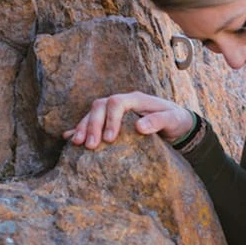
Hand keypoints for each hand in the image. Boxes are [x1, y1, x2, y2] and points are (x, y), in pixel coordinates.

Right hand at [62, 92, 193, 148]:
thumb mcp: (173, 119)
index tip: (110, 139)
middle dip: (92, 125)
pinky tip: (69, 139)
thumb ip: (158, 121)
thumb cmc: (175, 120)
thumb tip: (140, 127)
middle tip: (90, 145)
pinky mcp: (110, 121)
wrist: (176, 123)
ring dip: (83, 127)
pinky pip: (91, 122)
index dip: (110, 119)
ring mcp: (114, 111)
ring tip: (77, 144)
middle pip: (99, 106)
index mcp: (136, 99)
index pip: (117, 103)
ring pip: (92, 113)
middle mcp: (122, 102)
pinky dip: (79, 129)